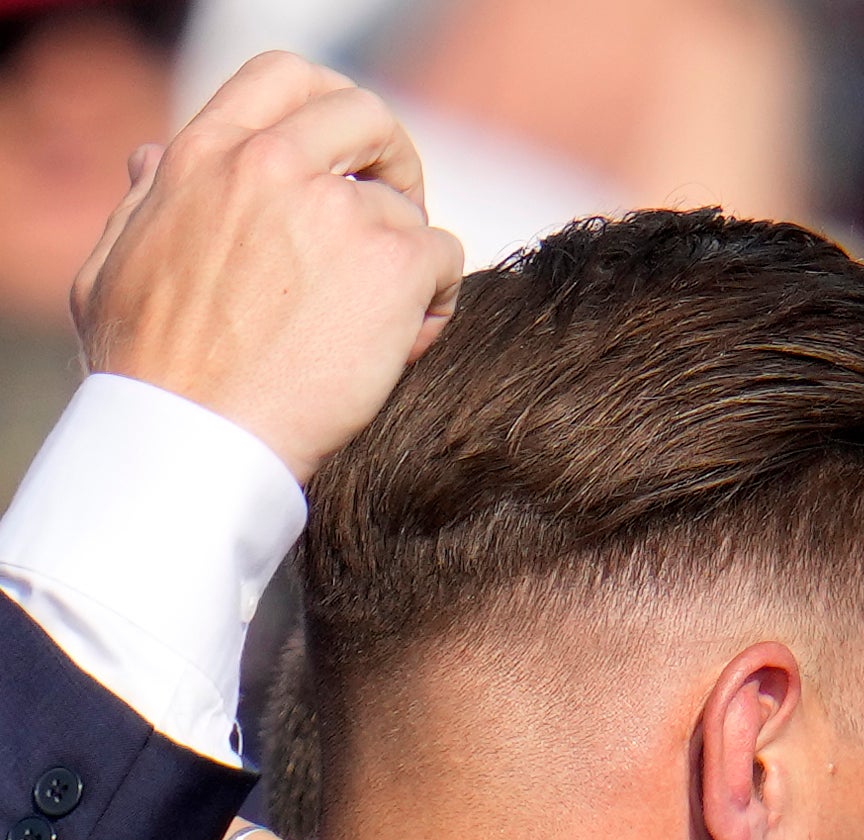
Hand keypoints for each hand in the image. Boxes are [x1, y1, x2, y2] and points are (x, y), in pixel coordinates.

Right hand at [73, 53, 464, 482]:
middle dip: (392, 162)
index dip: (331, 105)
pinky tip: (402, 345)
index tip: (350, 151)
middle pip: (367, 117)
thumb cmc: (147, 366)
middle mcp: (271, 165)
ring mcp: (336, 211)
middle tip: (393, 219)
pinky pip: (445, 259)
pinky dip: (437, 302)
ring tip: (376, 326)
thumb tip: (158, 154)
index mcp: (203, 155)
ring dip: (405, 264)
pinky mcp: (391, 264)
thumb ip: (149, 202)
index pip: (285, 79)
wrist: (195, 434)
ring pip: (407, 211)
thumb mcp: (116, 262)